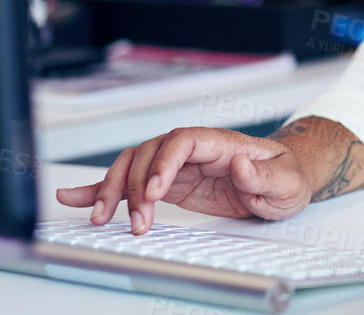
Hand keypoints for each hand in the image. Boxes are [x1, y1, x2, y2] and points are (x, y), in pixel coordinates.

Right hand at [54, 127, 311, 233]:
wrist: (285, 178)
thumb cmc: (287, 175)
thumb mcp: (286, 181)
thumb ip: (263, 174)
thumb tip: (238, 162)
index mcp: (220, 143)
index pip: (182, 141)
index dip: (163, 163)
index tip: (155, 192)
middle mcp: (193, 149)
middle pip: (149, 153)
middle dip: (135, 186)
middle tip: (135, 221)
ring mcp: (178, 165)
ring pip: (132, 165)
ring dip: (113, 190)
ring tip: (102, 218)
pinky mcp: (170, 184)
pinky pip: (131, 182)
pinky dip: (101, 189)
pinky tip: (76, 198)